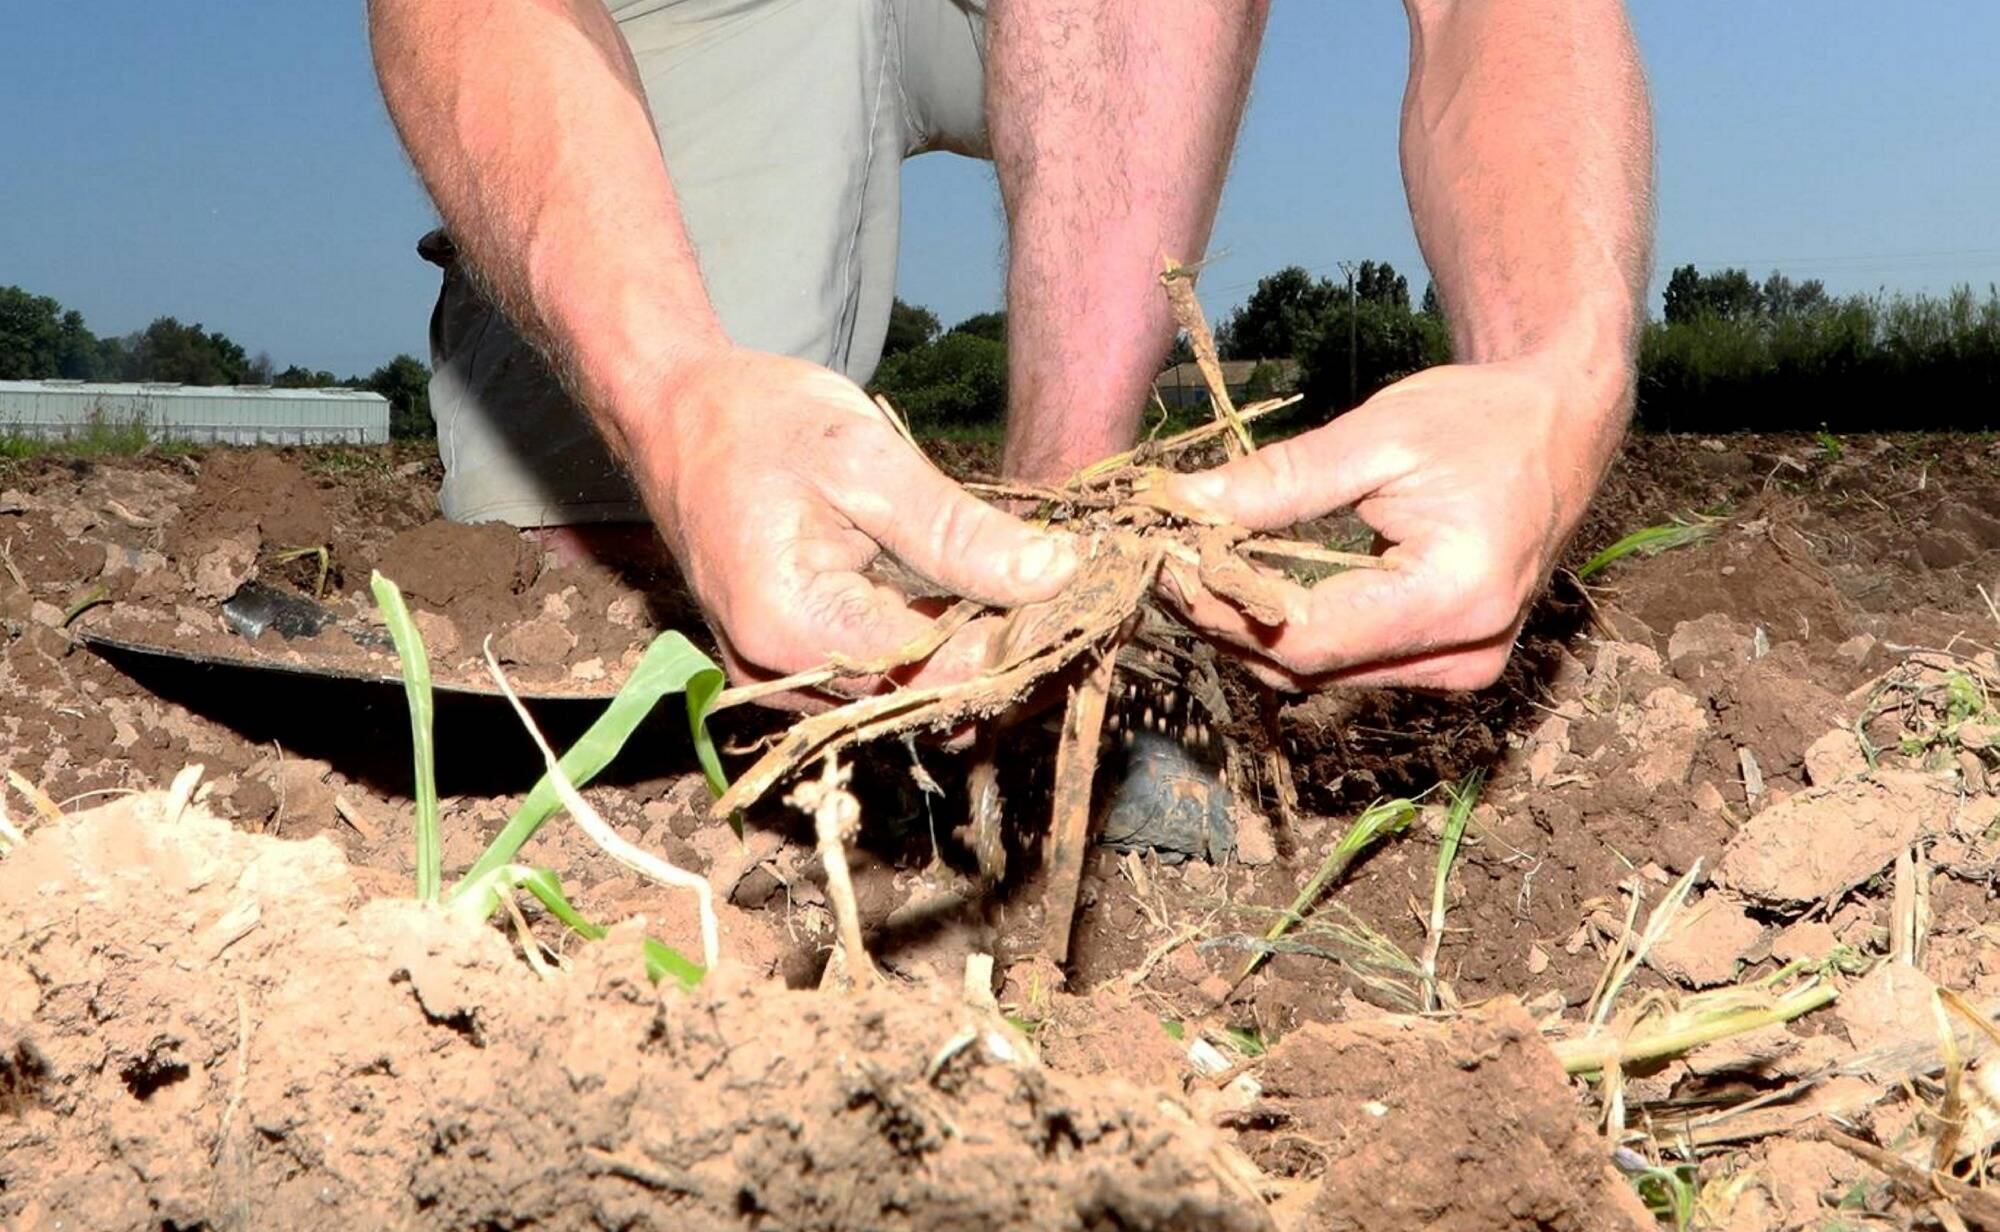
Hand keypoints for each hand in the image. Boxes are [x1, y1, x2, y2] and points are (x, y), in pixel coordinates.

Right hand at [629, 347, 1077, 696]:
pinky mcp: (784, 666)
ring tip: (1028, 597)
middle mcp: (775, 675)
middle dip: (997, 652)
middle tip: (1064, 595)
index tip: (1074, 598)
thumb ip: (958, 531)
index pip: (935, 670)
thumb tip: (1055, 575)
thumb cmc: (757, 422)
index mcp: (791, 628)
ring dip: (967, 654)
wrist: (672, 411)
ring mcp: (775, 678)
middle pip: (919, 693)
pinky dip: (927, 647)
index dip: (1013, 643)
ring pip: (901, 692)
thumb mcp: (867, 460)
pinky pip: (872, 676)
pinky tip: (975, 606)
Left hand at [1158, 358, 1628, 690]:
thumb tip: (1186, 503)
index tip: (1167, 563)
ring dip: (1251, 627)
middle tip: (1163, 562)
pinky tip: (1247, 582)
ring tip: (1195, 568)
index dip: (1225, 608)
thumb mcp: (1379, 435)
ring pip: (1320, 673)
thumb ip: (1282, 479)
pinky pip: (1346, 661)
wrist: (1562, 426)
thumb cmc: (1483, 419)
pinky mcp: (1445, 662)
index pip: (1308, 637)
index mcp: (1458, 597)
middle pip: (1307, 667)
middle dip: (1226, 618)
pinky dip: (1291, 626)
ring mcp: (1460, 669)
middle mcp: (1465, 655)